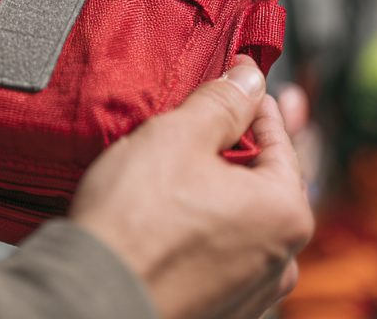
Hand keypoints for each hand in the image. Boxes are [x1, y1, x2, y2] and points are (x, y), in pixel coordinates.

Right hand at [69, 56, 314, 318]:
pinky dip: (199, 234)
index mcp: (285, 213)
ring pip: (238, 224)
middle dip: (233, 154)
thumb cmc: (133, 227)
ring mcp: (251, 293)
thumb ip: (223, 102)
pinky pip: (216, 257)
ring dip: (214, 197)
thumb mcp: (178, 136)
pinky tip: (166, 220)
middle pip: (261, 185)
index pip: (282, 141)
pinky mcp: (219, 312)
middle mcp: (280, 260)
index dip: (253, 105)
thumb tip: (248, 79)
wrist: (91, 300)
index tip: (237, 84)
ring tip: (174, 176)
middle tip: (200, 127)